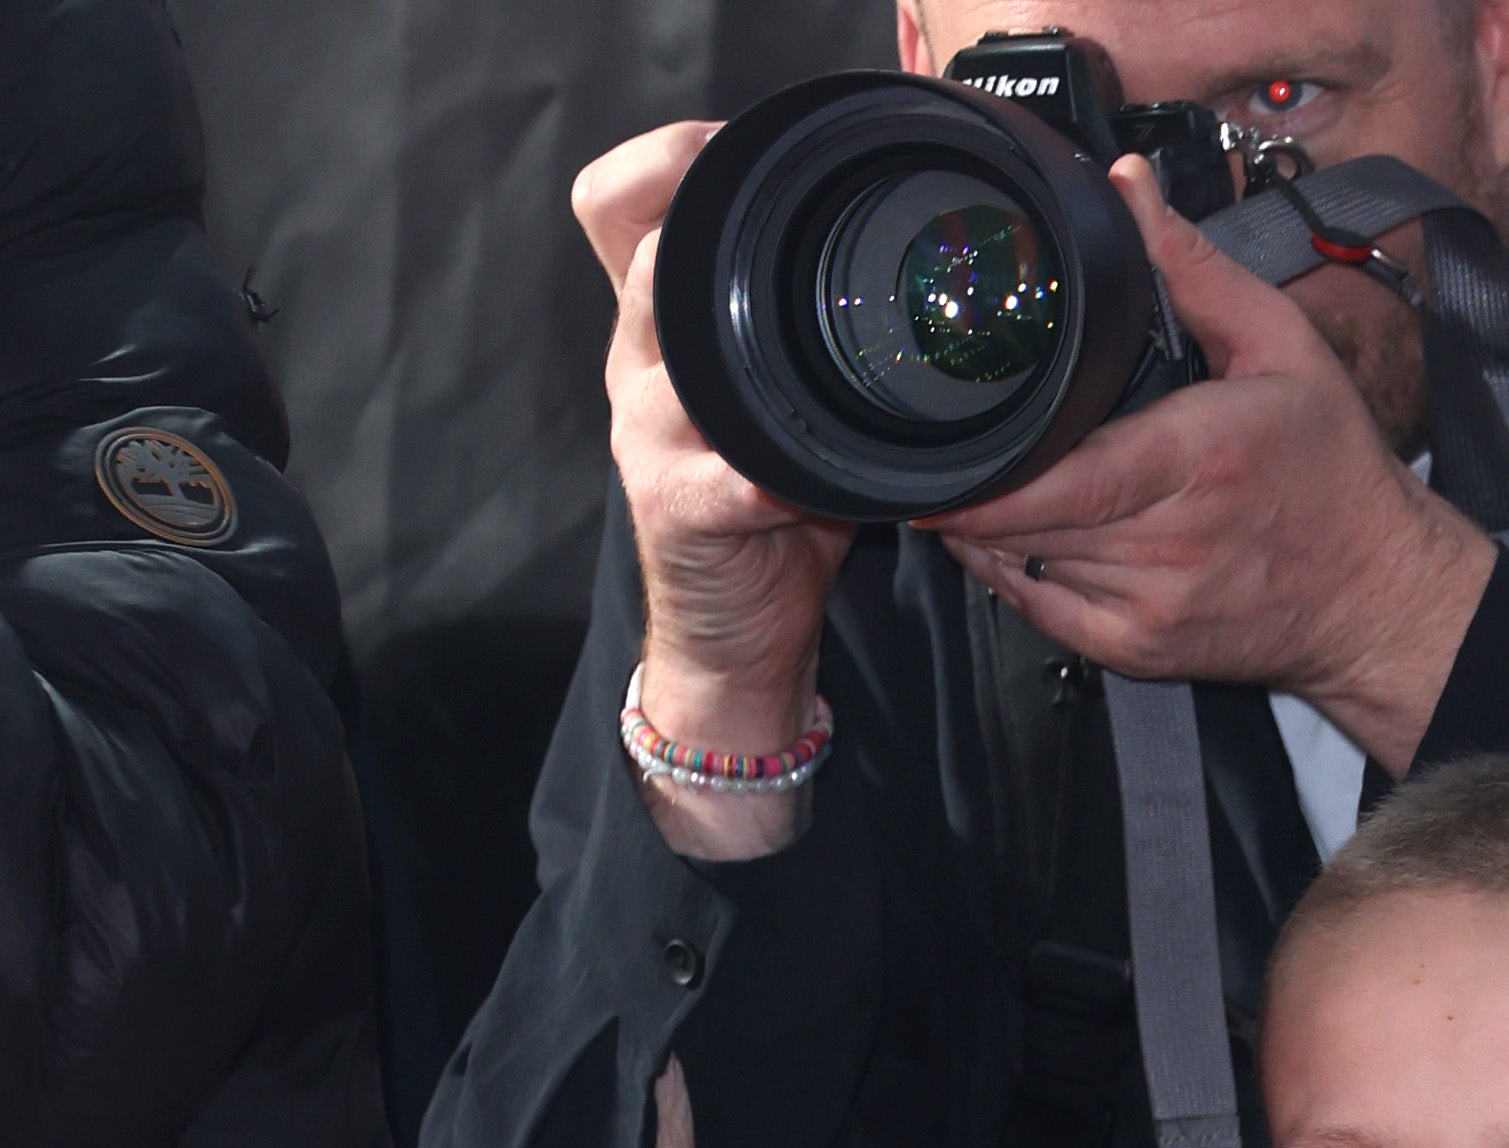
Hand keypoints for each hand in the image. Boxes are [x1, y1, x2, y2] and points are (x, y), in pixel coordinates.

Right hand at [578, 122, 853, 800]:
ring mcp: (647, 433)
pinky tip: (794, 479)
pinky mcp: (671, 506)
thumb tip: (892, 258)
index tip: (735, 151)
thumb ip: (803, 329)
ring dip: (736, 336)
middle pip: (641, 248)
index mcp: (662, 326)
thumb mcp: (782, 398)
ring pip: (666, 342)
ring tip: (802, 350)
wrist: (737, 634)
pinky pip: (710, 472)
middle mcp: (640, 364)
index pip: (616, 203)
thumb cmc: (773, 509)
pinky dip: (755, 472)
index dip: (666, 157)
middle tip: (791, 221)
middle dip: (708, 219)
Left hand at [927, 168, 1495, 765]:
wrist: (1376, 595)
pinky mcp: (1147, 650)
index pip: (1071, 476)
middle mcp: (1172, 539)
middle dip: (973, 497)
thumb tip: (1128, 190)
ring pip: (1032, 570)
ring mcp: (1156, 604)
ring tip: (961, 494)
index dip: (993, 478)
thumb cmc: (1334, 472)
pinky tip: (999, 549)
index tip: (937, 459)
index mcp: (1199, 457)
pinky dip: (1013, 583)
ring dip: (985, 535)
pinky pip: (1052, 619)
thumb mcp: (1282, 345)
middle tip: (932, 460)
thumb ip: (1195, 268)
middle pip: (1035, 523)